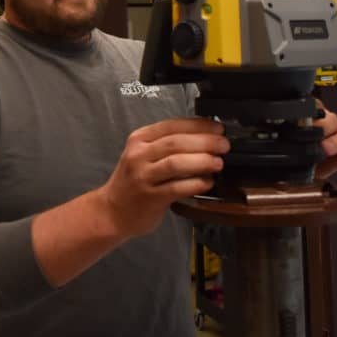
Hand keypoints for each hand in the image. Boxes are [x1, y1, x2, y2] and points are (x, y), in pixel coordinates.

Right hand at [99, 118, 229, 239]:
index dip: (198, 125)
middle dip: (205, 142)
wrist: (113, 211)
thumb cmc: (133, 181)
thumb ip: (167, 145)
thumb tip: (205, 137)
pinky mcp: (150, 197)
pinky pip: (177, 187)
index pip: (172, 125)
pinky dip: (196, 183)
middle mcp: (139, 154)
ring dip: (202, 161)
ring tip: (218, 163)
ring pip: (176, 163)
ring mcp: (143, 176)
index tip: (218, 128)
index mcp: (139, 138)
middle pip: (176, 143)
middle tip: (224, 145)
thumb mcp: (143, 154)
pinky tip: (207, 182)